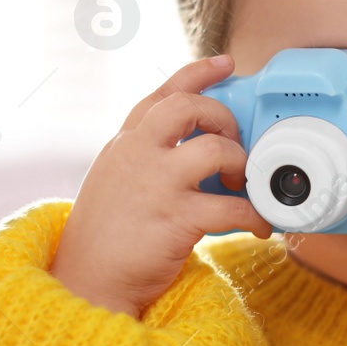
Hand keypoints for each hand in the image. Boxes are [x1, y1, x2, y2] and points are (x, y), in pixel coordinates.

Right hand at [50, 54, 273, 318]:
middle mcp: (138, 155)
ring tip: (243, 186)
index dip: (197, 74)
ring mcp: (157, 185)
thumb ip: (143, 157)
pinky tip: (259, 225)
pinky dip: (255, 215)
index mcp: (124, 144)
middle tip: (234, 144)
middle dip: (223, 117)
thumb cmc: (103, 237)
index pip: (162, 95)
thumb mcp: (113, 180)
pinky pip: (232, 207)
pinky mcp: (176, 219)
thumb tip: (187, 147)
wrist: (86, 282)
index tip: (224, 64)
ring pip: (215, 150)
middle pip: (188, 108)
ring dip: (240, 164)